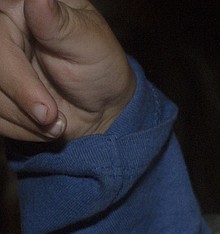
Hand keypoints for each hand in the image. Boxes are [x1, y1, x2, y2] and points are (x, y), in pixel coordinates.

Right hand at [0, 0, 134, 141]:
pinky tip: (43, 124)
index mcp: (19, 7)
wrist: (102, 104)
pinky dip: (19, 129)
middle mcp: (2, 32)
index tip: (45, 108)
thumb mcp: (91, 44)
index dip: (15, 75)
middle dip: (21, 100)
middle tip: (53, 117)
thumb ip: (62, 24)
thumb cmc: (100, 66)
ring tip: (56, 121)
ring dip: (23, 120)